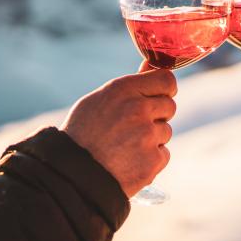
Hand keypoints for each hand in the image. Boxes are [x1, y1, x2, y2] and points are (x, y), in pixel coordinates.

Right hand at [60, 63, 176, 197]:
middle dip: (157, 115)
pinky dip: (151, 159)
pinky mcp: (153, 160)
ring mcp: (147, 135)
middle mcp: (138, 108)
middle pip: (170, 106)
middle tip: (134, 127)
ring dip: (152, 139)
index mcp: (123, 89)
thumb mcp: (100, 100)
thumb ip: (130, 86)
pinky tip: (130, 162)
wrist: (71, 175)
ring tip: (126, 147)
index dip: (164, 89)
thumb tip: (151, 65)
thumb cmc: (83, 134)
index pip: (166, 79)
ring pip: (166, 131)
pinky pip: (163, 154)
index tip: (159, 96)